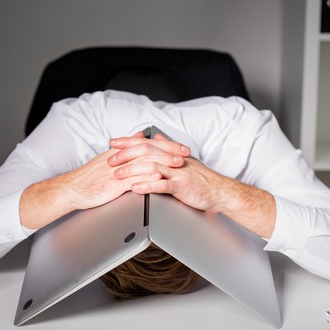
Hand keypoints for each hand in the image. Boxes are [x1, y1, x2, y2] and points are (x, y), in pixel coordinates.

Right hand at [19, 132, 190, 229]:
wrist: (72, 189)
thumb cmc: (90, 177)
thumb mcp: (109, 159)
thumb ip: (126, 148)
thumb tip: (140, 136)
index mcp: (120, 152)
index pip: (147, 143)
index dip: (166, 145)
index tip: (181, 147)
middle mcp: (120, 158)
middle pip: (148, 149)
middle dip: (170, 151)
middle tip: (185, 153)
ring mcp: (117, 170)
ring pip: (143, 162)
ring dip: (163, 162)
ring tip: (178, 164)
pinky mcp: (113, 184)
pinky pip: (132, 178)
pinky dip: (146, 176)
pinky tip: (158, 176)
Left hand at [113, 134, 275, 237]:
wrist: (220, 191)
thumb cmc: (202, 179)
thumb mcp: (184, 160)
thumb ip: (168, 148)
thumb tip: (156, 138)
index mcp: (172, 153)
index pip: (146, 143)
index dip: (128, 142)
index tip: (113, 143)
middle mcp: (173, 160)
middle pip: (146, 152)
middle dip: (125, 155)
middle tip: (110, 160)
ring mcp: (178, 173)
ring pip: (151, 167)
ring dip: (132, 170)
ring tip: (117, 175)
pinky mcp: (181, 187)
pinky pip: (161, 185)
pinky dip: (146, 185)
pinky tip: (135, 188)